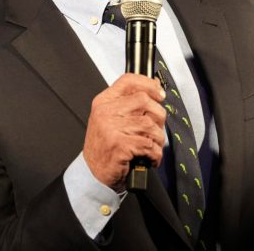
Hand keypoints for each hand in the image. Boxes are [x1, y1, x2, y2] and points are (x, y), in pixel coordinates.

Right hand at [83, 73, 166, 190]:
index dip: (148, 84)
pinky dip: (155, 154)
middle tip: (155, 128)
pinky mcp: (119, 146)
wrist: (94, 172)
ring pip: (150, 124)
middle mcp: (105, 112)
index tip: (159, 93)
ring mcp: (111, 129)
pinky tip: (149, 157)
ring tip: (151, 146)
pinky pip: (149, 145)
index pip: (128, 81)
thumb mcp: (110, 119)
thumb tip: (154, 90)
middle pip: (144, 101)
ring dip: (157, 139)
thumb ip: (128, 104)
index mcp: (103, 102)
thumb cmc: (105, 146)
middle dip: (158, 116)